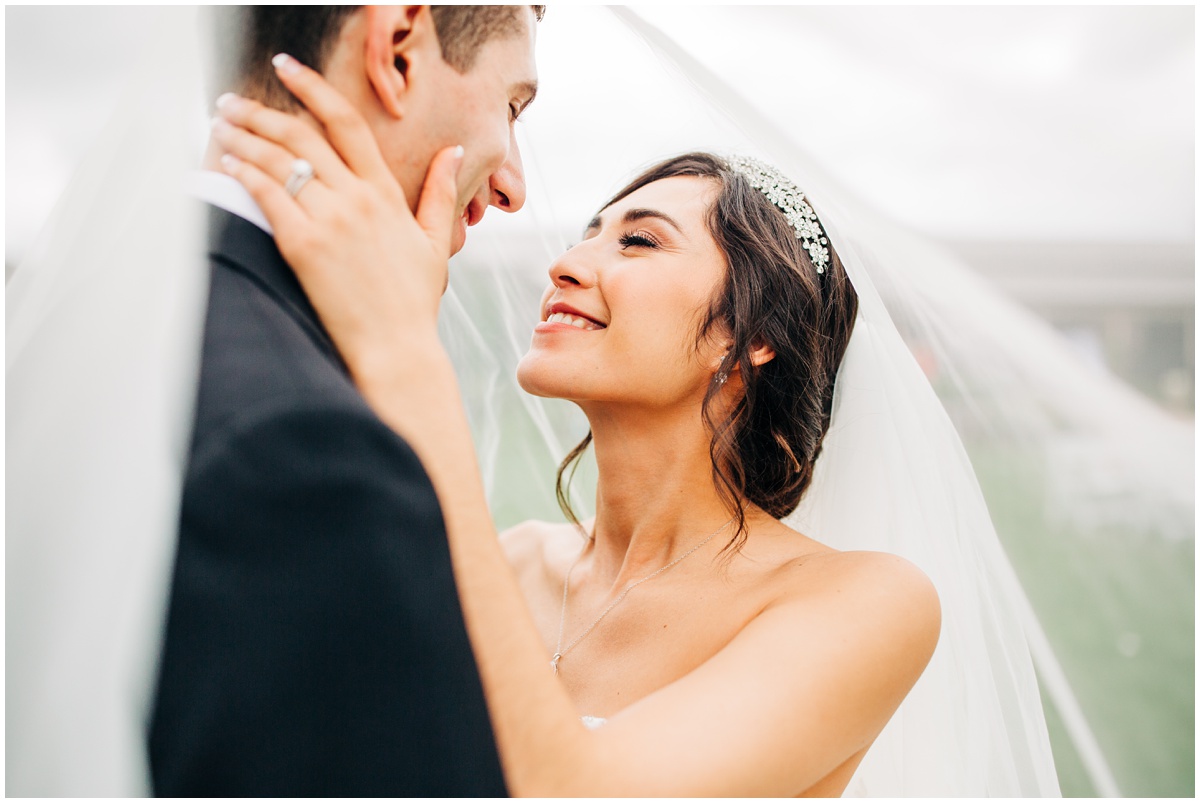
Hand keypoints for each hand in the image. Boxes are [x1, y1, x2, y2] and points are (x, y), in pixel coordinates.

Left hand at [211, 53, 461, 382]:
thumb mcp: (436, 242)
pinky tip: (226, 163)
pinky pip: (267, 196)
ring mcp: (330, 220)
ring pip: (277, 161)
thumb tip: (453, 151)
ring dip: (241, 137)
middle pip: (300, 135)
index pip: (346, 122)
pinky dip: (243, 174)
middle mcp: (357, 199)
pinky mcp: (304, 246)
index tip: (286, 69)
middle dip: (259, 112)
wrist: (396, 348)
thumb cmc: (413, 302)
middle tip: (230, 102)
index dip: (312, 88)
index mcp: (385, 193)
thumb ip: (440, 192)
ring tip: (219, 126)